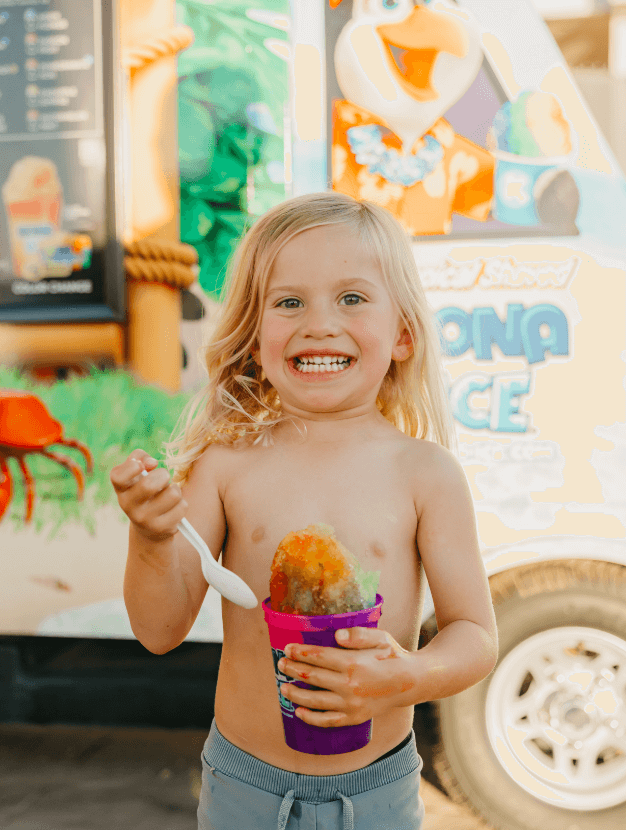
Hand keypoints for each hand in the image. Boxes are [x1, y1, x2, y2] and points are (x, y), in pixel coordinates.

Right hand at [110, 450, 186, 542]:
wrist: (148, 527)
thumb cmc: (144, 491)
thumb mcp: (138, 474)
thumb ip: (140, 458)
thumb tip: (152, 463)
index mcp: (121, 489)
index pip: (118, 476)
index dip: (132, 467)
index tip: (142, 466)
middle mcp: (128, 505)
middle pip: (149, 485)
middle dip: (163, 475)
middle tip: (163, 478)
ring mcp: (144, 519)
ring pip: (172, 494)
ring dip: (175, 489)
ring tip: (168, 495)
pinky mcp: (161, 528)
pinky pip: (181, 507)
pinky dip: (181, 504)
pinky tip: (172, 509)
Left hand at [277, 627, 415, 727]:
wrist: (410, 682)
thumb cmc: (392, 655)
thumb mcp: (380, 637)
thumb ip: (357, 634)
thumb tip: (336, 634)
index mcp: (353, 663)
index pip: (318, 657)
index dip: (300, 652)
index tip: (287, 648)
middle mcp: (349, 686)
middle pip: (312, 676)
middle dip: (293, 669)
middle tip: (281, 664)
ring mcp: (351, 704)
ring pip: (315, 700)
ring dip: (296, 693)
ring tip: (283, 688)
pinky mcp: (354, 717)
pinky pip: (328, 720)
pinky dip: (311, 718)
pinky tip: (299, 712)